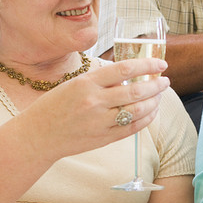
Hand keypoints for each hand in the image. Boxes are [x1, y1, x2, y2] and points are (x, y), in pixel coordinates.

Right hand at [14, 57, 169, 163]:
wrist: (36, 136)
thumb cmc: (54, 107)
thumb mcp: (73, 84)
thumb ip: (100, 79)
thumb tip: (130, 72)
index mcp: (86, 83)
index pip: (125, 69)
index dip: (147, 65)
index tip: (161, 63)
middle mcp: (94, 102)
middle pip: (136, 90)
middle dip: (156, 85)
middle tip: (165, 80)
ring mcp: (100, 122)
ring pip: (138, 110)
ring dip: (154, 101)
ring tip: (159, 95)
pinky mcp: (104, 138)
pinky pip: (133, 127)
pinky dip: (147, 118)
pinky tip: (152, 111)